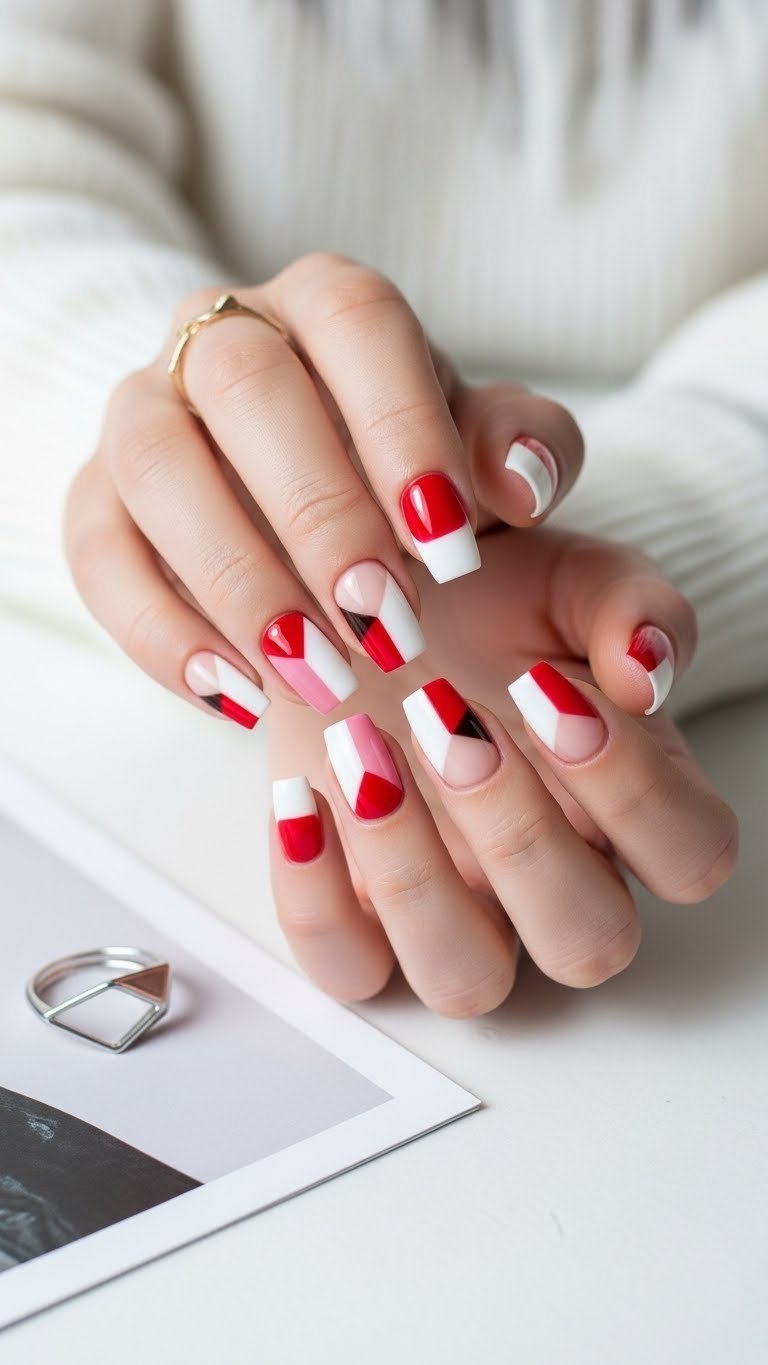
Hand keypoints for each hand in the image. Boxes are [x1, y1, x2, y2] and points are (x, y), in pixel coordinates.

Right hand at [64, 254, 580, 725]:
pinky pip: (97, 553)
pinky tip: (234, 695)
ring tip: (312, 674)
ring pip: (156, 465)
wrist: (307, 498)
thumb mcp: (483, 453)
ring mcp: (145, 412)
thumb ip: (527, 449)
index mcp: (328, 305)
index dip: (402, 429)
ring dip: (235, 578)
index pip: (357, 323)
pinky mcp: (97, 498)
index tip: (450, 547)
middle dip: (318, 513)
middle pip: (246, 386)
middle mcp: (223, 337)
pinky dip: (159, 632)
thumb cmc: (408, 468)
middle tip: (384, 623)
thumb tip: (519, 480)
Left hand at [269, 528, 738, 1015]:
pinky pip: (344, 966)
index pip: (689, 858)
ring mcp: (453, 909)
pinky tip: (300, 793)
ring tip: (359, 746)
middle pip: (586, 942)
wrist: (372, 597)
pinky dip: (312, 896)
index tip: (550, 690)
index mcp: (631, 806)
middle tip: (444, 716)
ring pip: (464, 978)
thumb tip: (646, 669)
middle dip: (519, 835)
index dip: (634, 792)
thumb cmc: (490, 600)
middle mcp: (552, 881)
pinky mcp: (355, 913)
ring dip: (412, 874)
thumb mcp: (570, 576)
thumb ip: (631, 607)